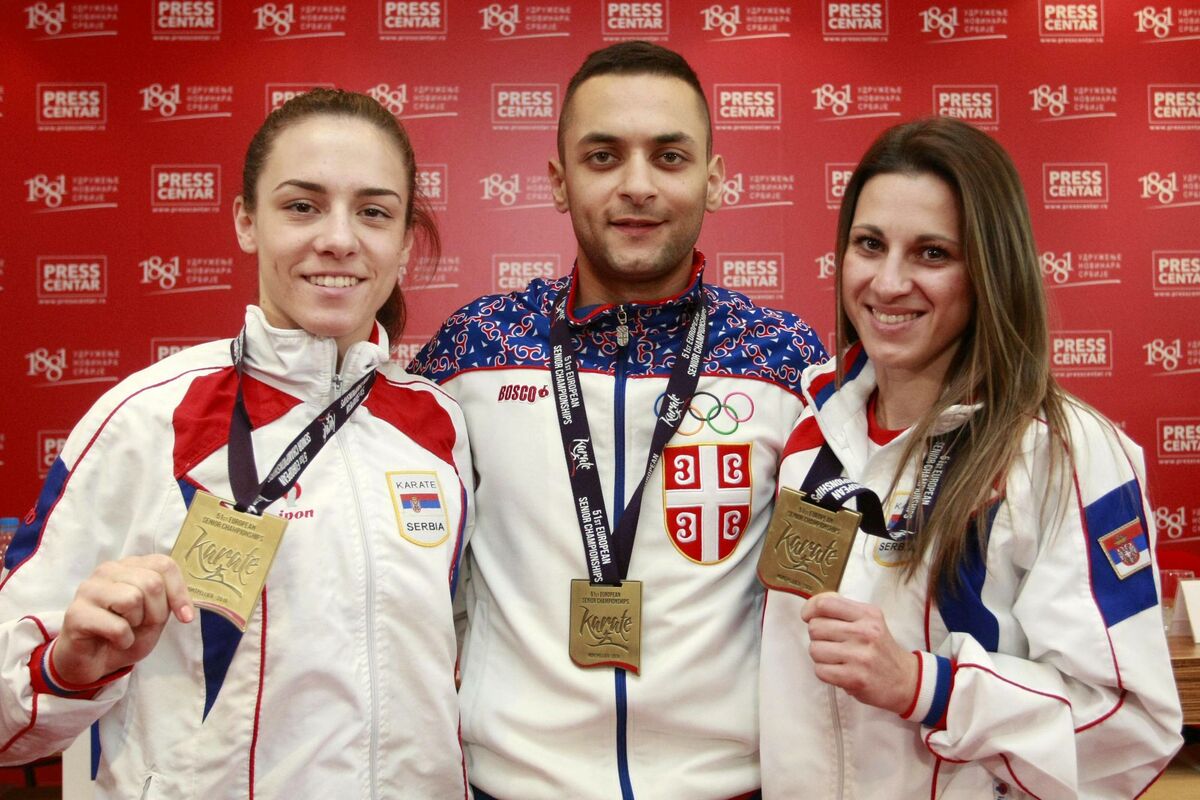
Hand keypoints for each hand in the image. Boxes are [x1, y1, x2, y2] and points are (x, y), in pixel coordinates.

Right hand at [51, 555, 194, 686]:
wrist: (94, 661)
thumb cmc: (125, 634)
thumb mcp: (155, 616)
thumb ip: (168, 600)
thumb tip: (185, 606)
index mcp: (130, 566)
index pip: (163, 565)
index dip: (179, 592)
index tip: (185, 617)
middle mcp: (108, 570)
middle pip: (151, 582)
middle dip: (156, 612)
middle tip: (142, 626)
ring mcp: (89, 589)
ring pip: (133, 598)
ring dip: (137, 624)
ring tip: (125, 630)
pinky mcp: (76, 613)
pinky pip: (117, 626)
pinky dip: (123, 639)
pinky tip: (113, 641)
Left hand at [801, 592, 917, 714]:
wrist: (905, 680)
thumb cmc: (880, 648)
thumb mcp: (870, 620)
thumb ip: (844, 610)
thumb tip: (812, 606)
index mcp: (868, 614)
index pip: (825, 604)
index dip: (809, 609)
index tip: (808, 616)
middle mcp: (865, 632)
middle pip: (815, 627)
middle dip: (817, 636)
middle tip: (831, 642)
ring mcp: (860, 656)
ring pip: (814, 649)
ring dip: (820, 655)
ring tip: (835, 657)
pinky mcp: (854, 678)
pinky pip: (820, 670)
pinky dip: (824, 671)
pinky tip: (838, 670)